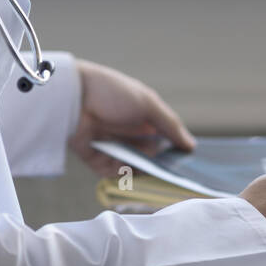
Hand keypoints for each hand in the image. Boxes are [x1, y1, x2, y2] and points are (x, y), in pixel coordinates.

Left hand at [69, 58, 195, 176]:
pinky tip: (121, 163)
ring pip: (132, 167)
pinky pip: (111, 172)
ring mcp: (113, 146)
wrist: (73, 96)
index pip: (165, 138)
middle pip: (150, 156)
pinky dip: (118, 171)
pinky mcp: (96, 158)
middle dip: (158, 164)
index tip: (188, 162)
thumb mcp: (148, 104)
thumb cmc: (112, 92)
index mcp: (143, 117)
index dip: (175, 150)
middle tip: (168, 171)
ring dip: (138, 168)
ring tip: (143, 165)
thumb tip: (191, 145)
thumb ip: (170, 125)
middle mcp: (129, 133)